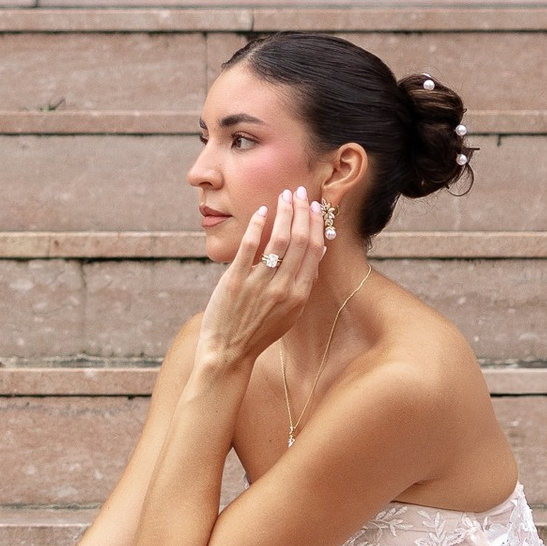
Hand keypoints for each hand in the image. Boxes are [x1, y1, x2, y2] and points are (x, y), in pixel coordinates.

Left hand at [198, 187, 332, 374]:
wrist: (229, 353)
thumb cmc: (259, 332)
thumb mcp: (290, 313)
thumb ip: (303, 283)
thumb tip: (318, 251)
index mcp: (299, 295)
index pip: (314, 252)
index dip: (316, 225)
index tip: (314, 208)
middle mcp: (283, 288)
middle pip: (299, 241)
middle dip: (301, 212)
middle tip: (299, 193)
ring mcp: (259, 284)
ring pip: (278, 240)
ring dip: (283, 213)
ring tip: (283, 196)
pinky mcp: (235, 280)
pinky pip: (249, 246)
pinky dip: (257, 225)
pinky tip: (261, 211)